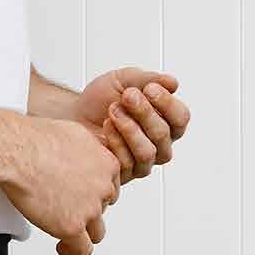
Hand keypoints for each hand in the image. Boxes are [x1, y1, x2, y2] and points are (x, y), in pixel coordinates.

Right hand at [1, 118, 123, 254]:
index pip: (111, 185)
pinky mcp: (72, 226)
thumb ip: (84, 148)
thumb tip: (77, 151)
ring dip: (83, 233)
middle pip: (103, 207)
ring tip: (68, 234)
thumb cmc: (36, 140)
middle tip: (68, 209)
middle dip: (87, 209)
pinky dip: (72, 251)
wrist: (18, 153)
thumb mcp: (73, 133)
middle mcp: (103, 187)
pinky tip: (62, 247)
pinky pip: (82, 249)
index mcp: (106, 164)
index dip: (95, 191)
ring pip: (96, 231)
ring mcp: (89, 208)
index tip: (82, 195)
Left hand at [75, 68, 190, 183]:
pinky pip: (128, 162)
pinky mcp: (125, 174)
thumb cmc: (101, 100)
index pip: (181, 118)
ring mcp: (142, 162)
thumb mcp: (124, 81)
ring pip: (148, 152)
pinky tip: (106, 126)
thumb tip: (173, 83)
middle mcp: (159, 145)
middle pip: (164, 134)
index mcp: (166, 122)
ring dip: (130, 128)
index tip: (149, 88)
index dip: (168, 103)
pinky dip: (116, 141)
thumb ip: (148, 80)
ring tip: (113, 110)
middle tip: (127, 96)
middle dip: (145, 112)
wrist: (74, 115)